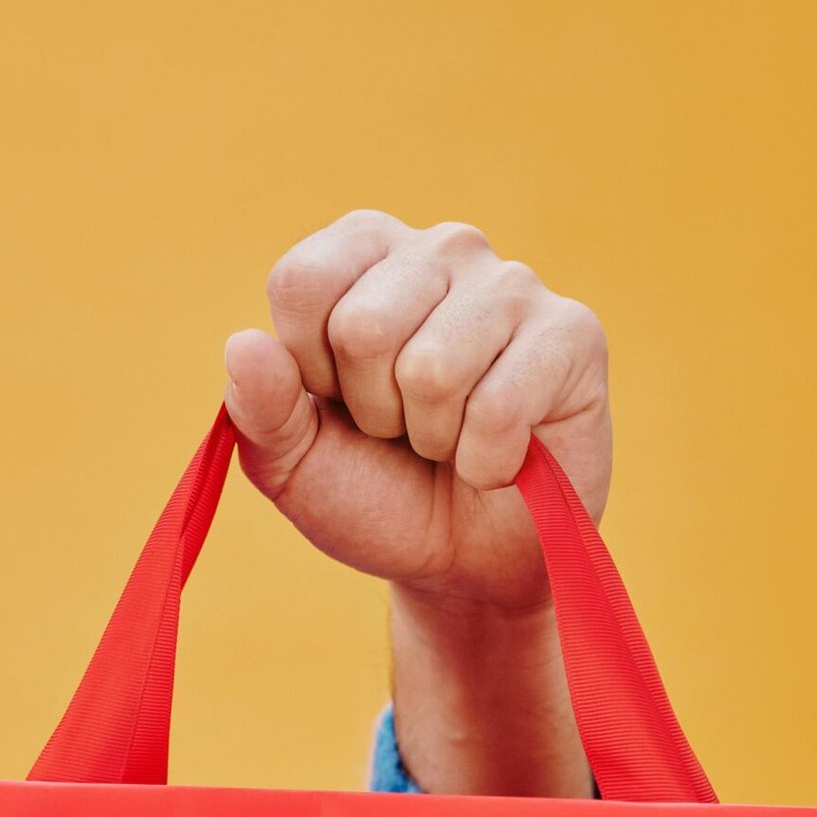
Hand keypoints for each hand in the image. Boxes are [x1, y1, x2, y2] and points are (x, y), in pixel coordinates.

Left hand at [225, 211, 609, 797]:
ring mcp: (511, 286)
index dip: (309, 371)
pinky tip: (502, 460)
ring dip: (433, 439)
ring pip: (433, 368)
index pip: (303, 282)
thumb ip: (260, 408)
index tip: (339, 405)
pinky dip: (487, 463)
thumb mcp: (296, 465)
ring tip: (452, 441)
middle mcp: (440, 249)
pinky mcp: (573, 334)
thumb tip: (244, 345)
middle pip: (362, 326)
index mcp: (364, 254)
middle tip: (404, 432)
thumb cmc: (379, 498)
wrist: (464, 568)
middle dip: (374, 412)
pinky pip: (499, 406)